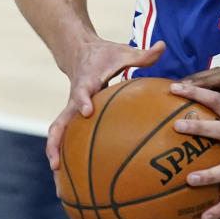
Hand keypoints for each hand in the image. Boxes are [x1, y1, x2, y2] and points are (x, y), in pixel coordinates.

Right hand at [46, 40, 164, 178]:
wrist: (82, 52)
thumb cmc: (106, 55)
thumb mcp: (124, 52)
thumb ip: (143, 54)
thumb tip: (163, 45)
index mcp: (87, 81)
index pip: (82, 91)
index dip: (83, 100)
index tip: (87, 110)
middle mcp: (75, 97)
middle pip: (60, 121)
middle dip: (57, 140)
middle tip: (56, 161)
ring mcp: (72, 108)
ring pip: (59, 130)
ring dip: (55, 149)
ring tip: (58, 173)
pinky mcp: (74, 114)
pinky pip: (67, 133)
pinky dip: (65, 148)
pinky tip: (72, 169)